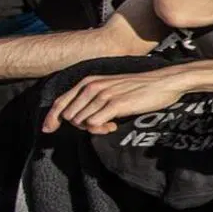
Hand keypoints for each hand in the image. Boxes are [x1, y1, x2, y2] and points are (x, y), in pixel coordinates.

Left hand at [44, 69, 188, 133]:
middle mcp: (92, 86)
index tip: (48, 130)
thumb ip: (93, 99)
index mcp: (89, 81)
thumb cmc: (140, 87)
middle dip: (80, 125)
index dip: (51, 118)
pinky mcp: (115, 104)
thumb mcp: (111, 87)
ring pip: (81, 121)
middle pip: (69, 116)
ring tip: (110, 125)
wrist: (165, 82)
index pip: (60, 102)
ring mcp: (103, 95)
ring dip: (93, 129)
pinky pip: (94, 124)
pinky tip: (114, 126)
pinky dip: (101, 129)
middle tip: (101, 125)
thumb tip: (81, 118)